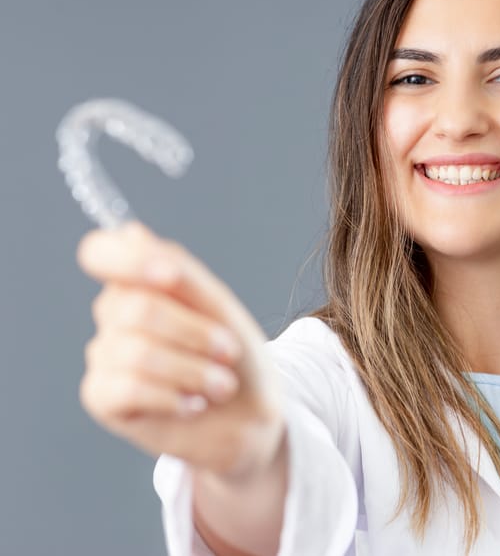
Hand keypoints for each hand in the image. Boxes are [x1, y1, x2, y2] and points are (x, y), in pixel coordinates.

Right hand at [76, 220, 286, 480]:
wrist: (250, 416)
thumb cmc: (234, 357)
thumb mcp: (218, 308)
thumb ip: (179, 272)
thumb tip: (131, 232)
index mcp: (140, 281)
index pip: (100, 252)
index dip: (128, 260)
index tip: (171, 277)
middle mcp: (115, 313)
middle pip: (137, 308)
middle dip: (196, 333)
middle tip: (228, 352)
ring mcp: (104, 354)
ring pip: (137, 352)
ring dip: (195, 371)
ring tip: (221, 385)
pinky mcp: (101, 397)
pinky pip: (128, 387)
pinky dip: (174, 397)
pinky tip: (193, 404)